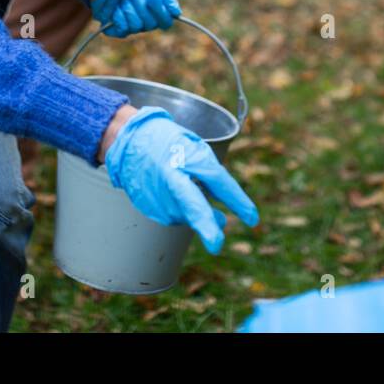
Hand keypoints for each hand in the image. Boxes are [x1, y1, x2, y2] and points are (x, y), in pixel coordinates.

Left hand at [90, 0, 180, 37]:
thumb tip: (176, 13)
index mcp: (156, 13)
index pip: (166, 22)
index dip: (159, 10)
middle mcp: (146, 22)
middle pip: (151, 24)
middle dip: (140, 4)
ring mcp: (132, 27)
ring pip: (137, 25)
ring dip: (128, 7)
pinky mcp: (117, 30)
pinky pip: (124, 27)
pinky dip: (118, 14)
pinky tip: (115, 8)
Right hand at [104, 106, 258, 252]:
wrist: (130, 140)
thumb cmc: (170, 142)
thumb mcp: (195, 151)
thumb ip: (211, 181)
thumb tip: (223, 218)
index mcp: (188, 157)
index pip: (219, 180)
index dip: (237, 200)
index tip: (253, 219)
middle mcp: (173, 176)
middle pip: (192, 204)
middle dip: (205, 225)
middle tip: (216, 244)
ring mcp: (157, 192)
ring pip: (185, 215)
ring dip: (197, 213)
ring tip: (196, 194)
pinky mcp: (148, 205)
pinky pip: (173, 215)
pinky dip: (180, 210)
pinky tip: (175, 194)